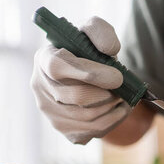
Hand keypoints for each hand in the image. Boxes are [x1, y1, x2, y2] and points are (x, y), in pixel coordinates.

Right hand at [31, 16, 129, 144]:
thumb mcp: (93, 32)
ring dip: (113, 106)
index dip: (88, 73)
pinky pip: (94, 130)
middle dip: (107, 92)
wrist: (88, 74)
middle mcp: (40, 88)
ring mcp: (51, 113)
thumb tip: (109, 50)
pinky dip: (115, 119)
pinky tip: (120, 107)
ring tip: (123, 95)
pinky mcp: (66, 131)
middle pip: (76, 96)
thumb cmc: (88, 50)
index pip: (57, 67)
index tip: (117, 76)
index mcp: (43, 59)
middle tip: (123, 86)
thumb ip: (100, 32)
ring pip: (88, 117)